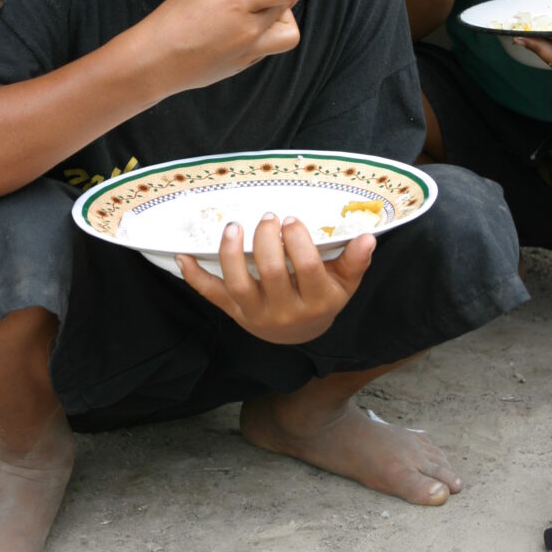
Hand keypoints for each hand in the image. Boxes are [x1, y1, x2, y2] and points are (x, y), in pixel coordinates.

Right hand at [145, 0, 299, 91]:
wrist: (155, 62)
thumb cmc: (172, 20)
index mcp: (238, 4)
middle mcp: (249, 30)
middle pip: (288, 9)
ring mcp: (249, 52)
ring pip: (289, 36)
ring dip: (280, 23)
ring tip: (256, 16)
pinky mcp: (243, 66)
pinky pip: (267, 49)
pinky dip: (262, 38)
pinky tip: (237, 31)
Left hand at [177, 213, 375, 343]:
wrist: (300, 335)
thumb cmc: (322, 299)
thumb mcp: (345, 284)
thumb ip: (355, 261)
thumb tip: (368, 236)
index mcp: (316, 302)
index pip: (306, 267)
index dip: (297, 239)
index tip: (292, 219)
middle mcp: (284, 311)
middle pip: (271, 271)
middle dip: (267, 238)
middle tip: (268, 216)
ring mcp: (255, 314)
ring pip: (237, 282)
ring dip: (231, 251)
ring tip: (234, 226)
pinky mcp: (233, 312)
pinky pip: (211, 295)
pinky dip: (194, 277)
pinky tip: (183, 256)